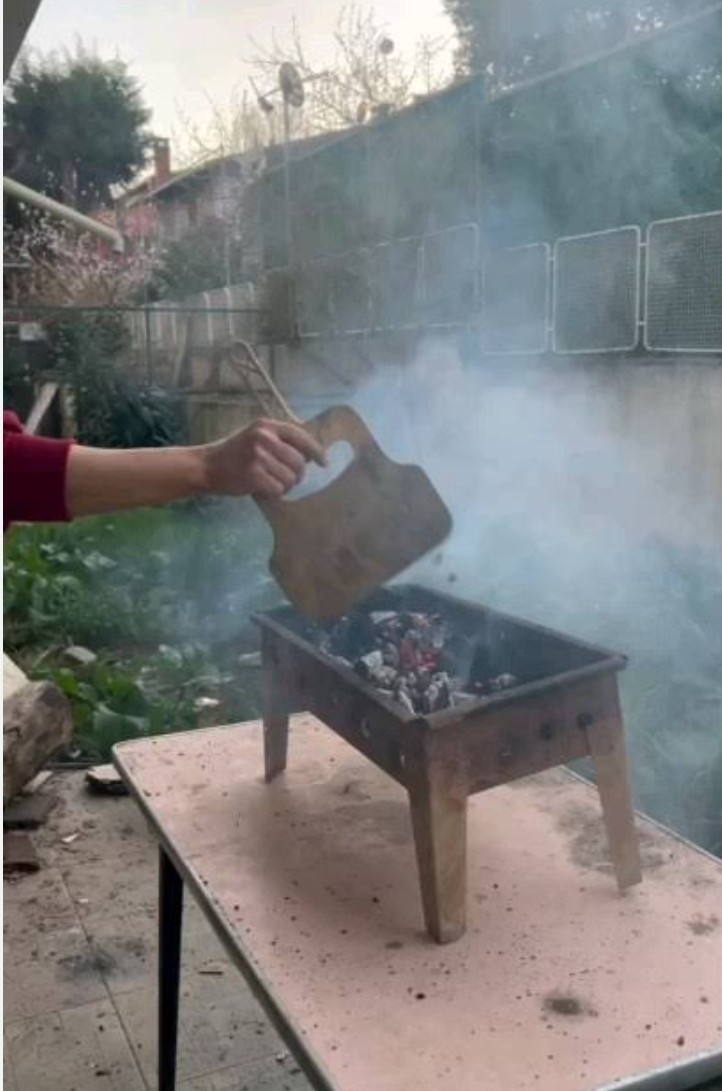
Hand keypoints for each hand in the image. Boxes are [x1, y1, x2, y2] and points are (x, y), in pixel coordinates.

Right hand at [201, 418, 325, 499]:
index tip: (323, 462)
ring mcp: (257, 455)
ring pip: (291, 477)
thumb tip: (311, 454)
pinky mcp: (253, 474)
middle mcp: (263, 437)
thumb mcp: (256, 437)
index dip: (315, 450)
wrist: (207, 466)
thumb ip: (280, 441)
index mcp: (266, 425)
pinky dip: (275, 493)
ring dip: (286, 485)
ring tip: (271, 483)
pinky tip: (264, 489)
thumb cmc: (235, 454)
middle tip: (287, 479)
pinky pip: (279, 489)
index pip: (300, 436)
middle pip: (299, 461)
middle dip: (298, 475)